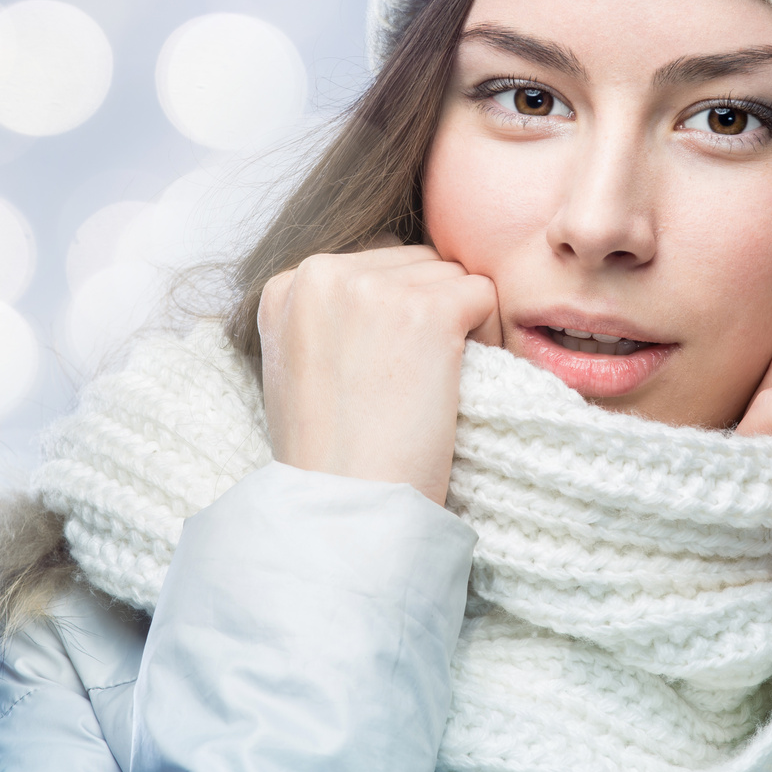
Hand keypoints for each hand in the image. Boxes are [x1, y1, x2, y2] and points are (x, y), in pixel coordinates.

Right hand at [258, 239, 500, 504]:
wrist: (346, 508)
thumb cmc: (330, 455)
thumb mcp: (297, 367)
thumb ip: (327, 316)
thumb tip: (389, 286)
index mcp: (285, 285)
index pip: (371, 265)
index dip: (392, 317)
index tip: (378, 374)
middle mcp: (321, 273)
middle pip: (413, 262)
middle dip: (427, 311)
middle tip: (412, 382)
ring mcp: (373, 288)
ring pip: (451, 276)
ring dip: (458, 323)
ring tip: (428, 386)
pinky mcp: (427, 310)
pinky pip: (483, 295)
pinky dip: (487, 337)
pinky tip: (453, 383)